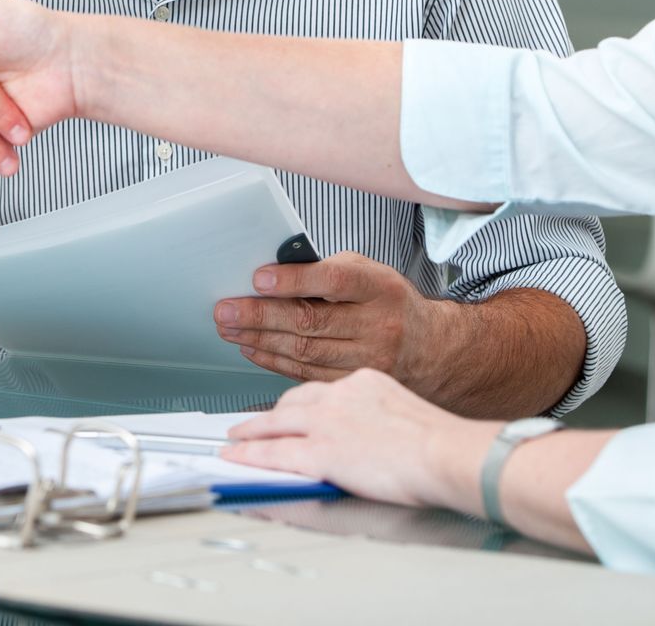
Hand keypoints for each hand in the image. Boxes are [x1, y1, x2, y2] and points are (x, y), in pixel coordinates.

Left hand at [214, 252, 453, 387]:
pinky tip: (253, 347)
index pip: (333, 282)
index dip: (293, 280)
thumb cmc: (389, 302)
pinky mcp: (352, 383)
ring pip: (303, 351)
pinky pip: (305, 373)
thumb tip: (275, 275)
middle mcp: (376, 326)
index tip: (259, 279)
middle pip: (310, 322)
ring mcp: (366, 360)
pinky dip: (273, 360)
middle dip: (260, 316)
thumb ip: (328, 270)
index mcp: (380, 288)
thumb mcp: (369, 272)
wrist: (428, 348)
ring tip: (230, 328)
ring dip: (259, 339)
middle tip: (226, 309)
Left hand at [219, 369, 495, 510]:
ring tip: (235, 436)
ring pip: (277, 422)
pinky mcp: (320, 452)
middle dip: (270, 412)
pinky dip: (249, 453)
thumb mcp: (408, 409)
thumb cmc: (440, 440)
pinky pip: (274, 452)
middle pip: (294, 400)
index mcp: (365, 381)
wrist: (444, 452)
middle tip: (252, 420)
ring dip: (251, 430)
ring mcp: (327, 423)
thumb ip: (383, 414)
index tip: (293, 405)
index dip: (301, 399)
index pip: (322, 387)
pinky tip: (236, 455)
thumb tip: (376, 432)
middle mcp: (341, 394)